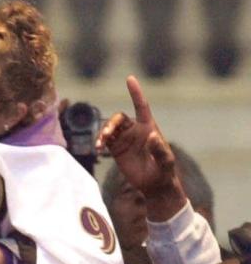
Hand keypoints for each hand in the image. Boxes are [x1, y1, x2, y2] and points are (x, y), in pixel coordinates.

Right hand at [96, 76, 177, 200]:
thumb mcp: (166, 162)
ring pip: (109, 129)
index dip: (135, 93)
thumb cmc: (164, 172)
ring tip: (99, 145)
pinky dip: (99, 143)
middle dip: (111, 124)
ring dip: (102, 133)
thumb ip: (160, 149)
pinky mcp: (116, 150)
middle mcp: (135, 131)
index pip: (141, 106)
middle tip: (106, 136)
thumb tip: (153, 136)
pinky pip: (104, 141)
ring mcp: (124, 140)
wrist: (154, 185)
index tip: (129, 79)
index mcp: (149, 128)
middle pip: (118, 119)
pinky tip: (97, 150)